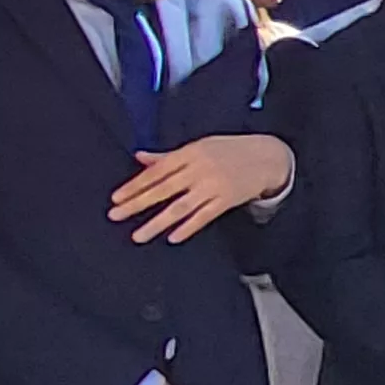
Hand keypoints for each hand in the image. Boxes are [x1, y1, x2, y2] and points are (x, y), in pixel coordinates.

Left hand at [111, 134, 294, 243]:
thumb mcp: (198, 147)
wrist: (268, 157)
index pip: (156, 171)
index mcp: (190, 153)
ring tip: (138, 236)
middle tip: (116, 215)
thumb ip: (168, 156)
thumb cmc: (229, 150)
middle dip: (137, 204)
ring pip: (180, 207)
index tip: (116, 198)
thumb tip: (139, 157)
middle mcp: (200, 169)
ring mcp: (214, 186)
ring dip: (157, 222)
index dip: (135, 185)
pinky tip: (172, 237)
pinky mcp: (228, 200)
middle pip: (163, 190)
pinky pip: (204, 216)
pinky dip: (188, 227)